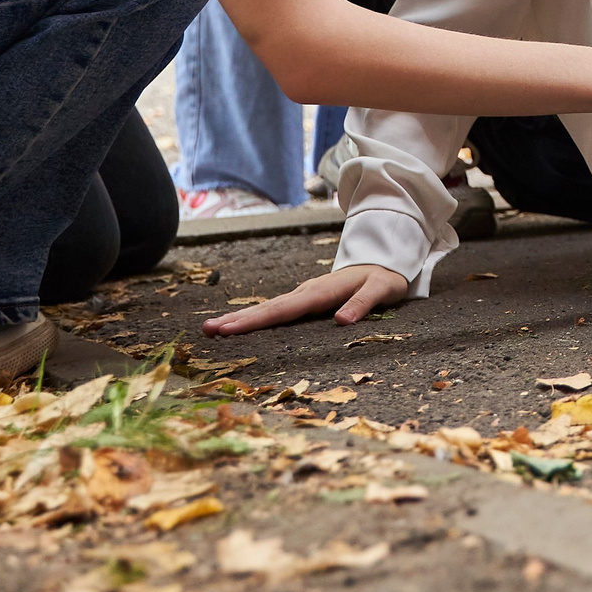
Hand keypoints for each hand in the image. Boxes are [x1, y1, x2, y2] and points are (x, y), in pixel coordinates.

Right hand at [202, 264, 408, 335]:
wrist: (384, 261)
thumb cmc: (384, 278)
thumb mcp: (382, 290)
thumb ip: (362, 304)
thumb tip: (341, 322)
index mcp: (322, 291)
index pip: (285, 309)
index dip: (257, 321)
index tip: (230, 330)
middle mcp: (307, 291)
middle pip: (268, 308)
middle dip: (237, 320)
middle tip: (207, 330)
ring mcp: (303, 294)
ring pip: (268, 308)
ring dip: (240, 318)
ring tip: (212, 329)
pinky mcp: (303, 299)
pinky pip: (275, 310)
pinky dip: (255, 318)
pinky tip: (238, 326)